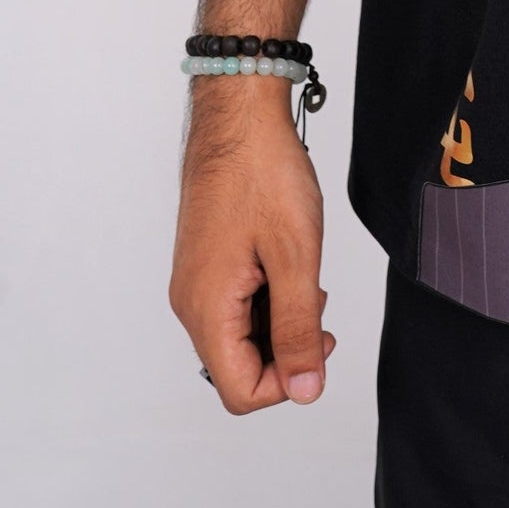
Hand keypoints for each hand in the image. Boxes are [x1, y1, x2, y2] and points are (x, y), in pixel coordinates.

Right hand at [169, 77, 336, 413]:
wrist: (239, 116)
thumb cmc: (262, 172)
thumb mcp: (295, 256)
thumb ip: (298, 329)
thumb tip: (303, 390)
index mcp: (206, 308)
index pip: (240, 391)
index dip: (286, 382)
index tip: (317, 341)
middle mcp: (191, 302)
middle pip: (238, 367)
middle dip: (285, 349)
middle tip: (317, 306)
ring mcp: (195, 281)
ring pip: (239, 335)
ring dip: (279, 321)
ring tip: (305, 278)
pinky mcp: (205, 262)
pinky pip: (235, 304)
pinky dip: (267, 298)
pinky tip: (288, 264)